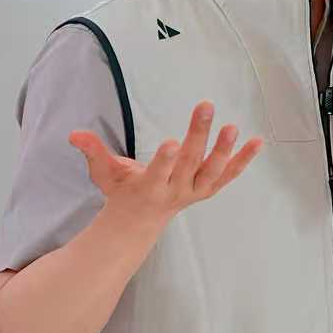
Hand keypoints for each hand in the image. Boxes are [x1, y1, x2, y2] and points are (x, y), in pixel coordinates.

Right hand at [69, 102, 263, 224]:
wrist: (138, 224)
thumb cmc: (121, 193)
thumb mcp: (103, 174)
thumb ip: (91, 152)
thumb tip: (74, 135)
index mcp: (149, 188)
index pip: (158, 173)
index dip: (166, 160)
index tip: (173, 142)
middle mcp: (175, 192)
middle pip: (190, 163)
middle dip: (198, 135)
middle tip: (205, 107)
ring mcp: (193, 192)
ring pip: (212, 172)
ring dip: (225, 150)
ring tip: (233, 127)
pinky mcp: (206, 190)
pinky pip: (227, 176)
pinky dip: (243, 160)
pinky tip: (257, 142)